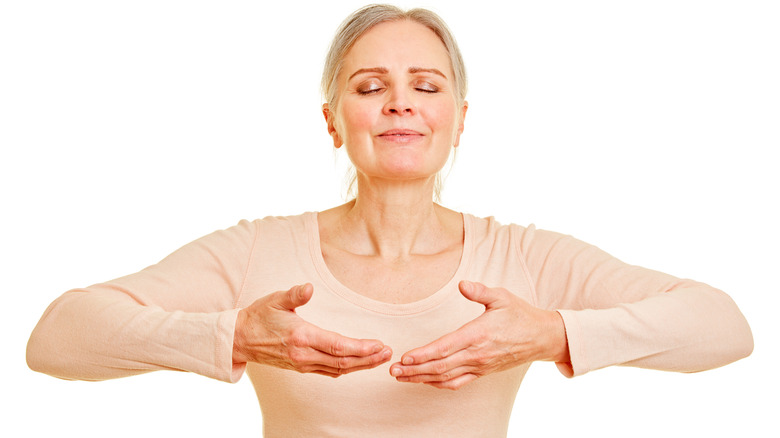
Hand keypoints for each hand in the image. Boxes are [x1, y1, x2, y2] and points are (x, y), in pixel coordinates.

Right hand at [233, 283, 391, 376]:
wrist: (239, 339)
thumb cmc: (258, 316)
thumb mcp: (275, 300)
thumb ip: (294, 295)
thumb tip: (308, 288)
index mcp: (301, 337)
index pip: (337, 346)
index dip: (361, 348)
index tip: (379, 345)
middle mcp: (304, 355)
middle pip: (343, 362)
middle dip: (368, 358)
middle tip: (388, 353)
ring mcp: (303, 364)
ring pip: (338, 369)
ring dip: (361, 365)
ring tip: (380, 358)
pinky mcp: (301, 368)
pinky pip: (329, 372)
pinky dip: (347, 369)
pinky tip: (359, 364)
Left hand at [389, 281, 569, 389]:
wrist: (542, 338)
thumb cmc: (520, 315)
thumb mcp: (502, 297)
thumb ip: (480, 291)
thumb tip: (463, 285)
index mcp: (479, 334)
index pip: (446, 347)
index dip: (424, 354)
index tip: (405, 356)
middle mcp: (477, 354)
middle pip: (440, 366)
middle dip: (414, 370)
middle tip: (393, 370)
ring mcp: (479, 366)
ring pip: (446, 377)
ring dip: (421, 378)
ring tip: (401, 377)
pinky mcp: (482, 372)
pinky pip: (457, 383)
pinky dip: (438, 384)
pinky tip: (424, 380)